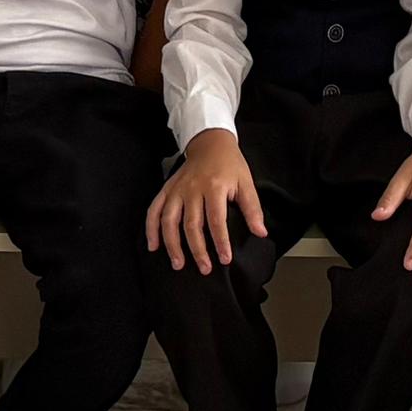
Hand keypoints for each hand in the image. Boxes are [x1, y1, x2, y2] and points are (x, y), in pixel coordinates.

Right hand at [147, 136, 267, 271]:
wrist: (210, 142)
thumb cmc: (229, 164)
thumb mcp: (246, 182)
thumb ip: (252, 209)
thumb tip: (260, 232)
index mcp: (214, 187)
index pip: (216, 220)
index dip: (221, 242)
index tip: (225, 259)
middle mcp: (192, 189)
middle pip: (192, 224)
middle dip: (197, 250)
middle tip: (204, 268)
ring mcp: (177, 189)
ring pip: (169, 220)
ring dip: (172, 244)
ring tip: (178, 263)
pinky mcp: (167, 189)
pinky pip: (154, 210)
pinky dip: (151, 229)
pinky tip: (153, 246)